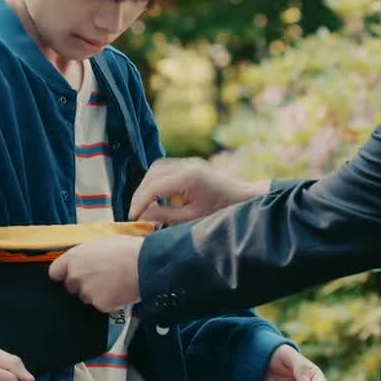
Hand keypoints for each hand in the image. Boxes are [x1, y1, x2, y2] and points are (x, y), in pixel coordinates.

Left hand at [48, 235, 143, 311]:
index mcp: (74, 257)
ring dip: (96, 293)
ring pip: (86, 297)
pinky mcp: (100, 304)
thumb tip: (85, 261)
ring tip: (114, 283)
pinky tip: (120, 291)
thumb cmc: (127, 249)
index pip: (54, 272)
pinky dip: (109, 301)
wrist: (146, 264)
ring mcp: (87, 292)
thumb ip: (87, 255)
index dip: (64, 273)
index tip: (72, 274)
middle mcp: (76, 275)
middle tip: (101, 277)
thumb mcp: (102, 243)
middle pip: (71, 286)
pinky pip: (101, 305)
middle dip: (82, 284)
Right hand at [129, 157, 269, 225]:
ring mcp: (191, 162)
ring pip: (157, 168)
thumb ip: (166, 216)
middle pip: (153, 173)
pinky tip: (158, 199)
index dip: (139, 202)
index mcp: (190, 176)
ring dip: (148, 186)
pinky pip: (167, 169)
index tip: (132, 217)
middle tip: (135, 213)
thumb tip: (142, 215)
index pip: (154, 186)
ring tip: (144, 207)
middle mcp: (189, 163)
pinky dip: (158, 183)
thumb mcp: (193, 218)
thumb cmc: (224, 212)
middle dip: (141, 193)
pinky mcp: (192, 165)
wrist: (248, 201)